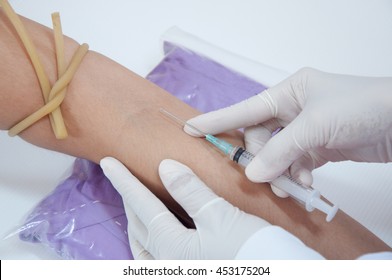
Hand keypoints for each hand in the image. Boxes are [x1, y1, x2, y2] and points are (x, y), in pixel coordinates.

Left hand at [100, 157, 269, 258]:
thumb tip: (165, 167)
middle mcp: (169, 265)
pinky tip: (160, 233)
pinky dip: (152, 242)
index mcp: (172, 247)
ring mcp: (179, 272)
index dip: (124, 182)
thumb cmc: (254, 251)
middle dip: (128, 202)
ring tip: (135, 207)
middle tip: (122, 180)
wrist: (283, 276)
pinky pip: (158, 259)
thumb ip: (191, 192)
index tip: (108, 163)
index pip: (142, 206)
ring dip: (137, 225)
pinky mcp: (191, 273)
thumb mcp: (221, 217)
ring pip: (144, 249)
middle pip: (139, 228)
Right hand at [185, 68, 391, 188]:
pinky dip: (296, 176)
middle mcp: (293, 109)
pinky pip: (294, 164)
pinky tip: (305, 184)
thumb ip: (280, 150)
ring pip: (277, 154)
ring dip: (279, 171)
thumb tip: (253, 174)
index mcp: (289, 92)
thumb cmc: (360, 108)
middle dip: (260, 157)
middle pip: (260, 137)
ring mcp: (305, 130)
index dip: (217, 120)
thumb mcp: (315, 126)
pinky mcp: (318, 148)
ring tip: (289, 184)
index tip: (191, 129)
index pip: (245, 108)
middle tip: (261, 175)